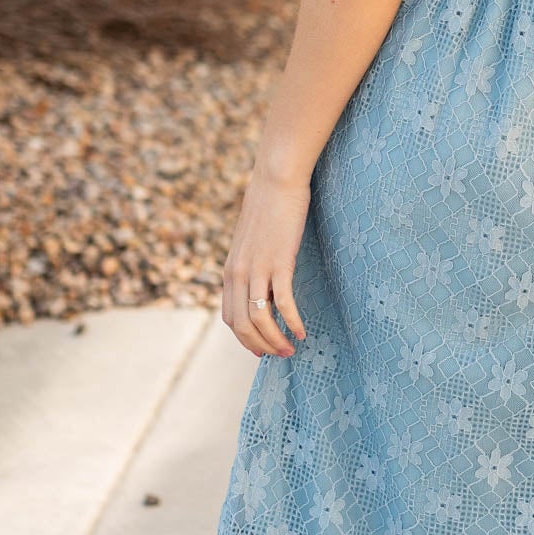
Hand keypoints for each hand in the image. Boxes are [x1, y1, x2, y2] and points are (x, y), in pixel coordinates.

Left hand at [221, 173, 309, 356]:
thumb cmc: (268, 206)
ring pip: (260, 320)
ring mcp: (258, 269)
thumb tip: (262, 278)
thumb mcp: (251, 239)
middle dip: (261, 346)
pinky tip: (302, 331)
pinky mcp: (279, 262)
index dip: (245, 339)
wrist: (276, 179)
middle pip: (243, 326)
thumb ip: (251, 261)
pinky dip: (292, 322)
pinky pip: (284, 303)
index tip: (261, 349)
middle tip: (281, 355)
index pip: (230, 318)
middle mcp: (238, 274)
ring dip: (276, 341)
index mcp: (230, 270)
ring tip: (292, 348)